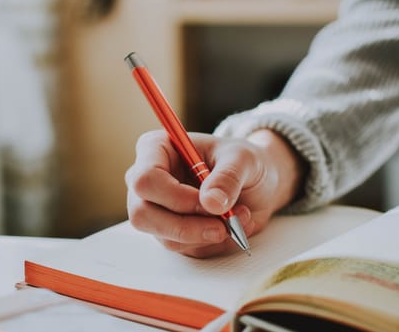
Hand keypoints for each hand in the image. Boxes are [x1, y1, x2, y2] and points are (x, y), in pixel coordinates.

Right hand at [125, 129, 305, 257]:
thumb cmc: (242, 161)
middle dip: (186, 226)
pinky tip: (232, 225)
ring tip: (239, 217)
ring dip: (206, 234)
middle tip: (222, 226)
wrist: (255, 181)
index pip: (145, 179)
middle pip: (142, 214)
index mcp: (156, 149)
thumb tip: (212, 203)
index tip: (209, 202)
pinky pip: (184, 248)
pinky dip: (212, 242)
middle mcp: (148, 181)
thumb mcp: (244, 159)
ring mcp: (155, 209)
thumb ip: (228, 177)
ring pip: (165, 237)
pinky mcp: (170, 232)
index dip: (175, 196)